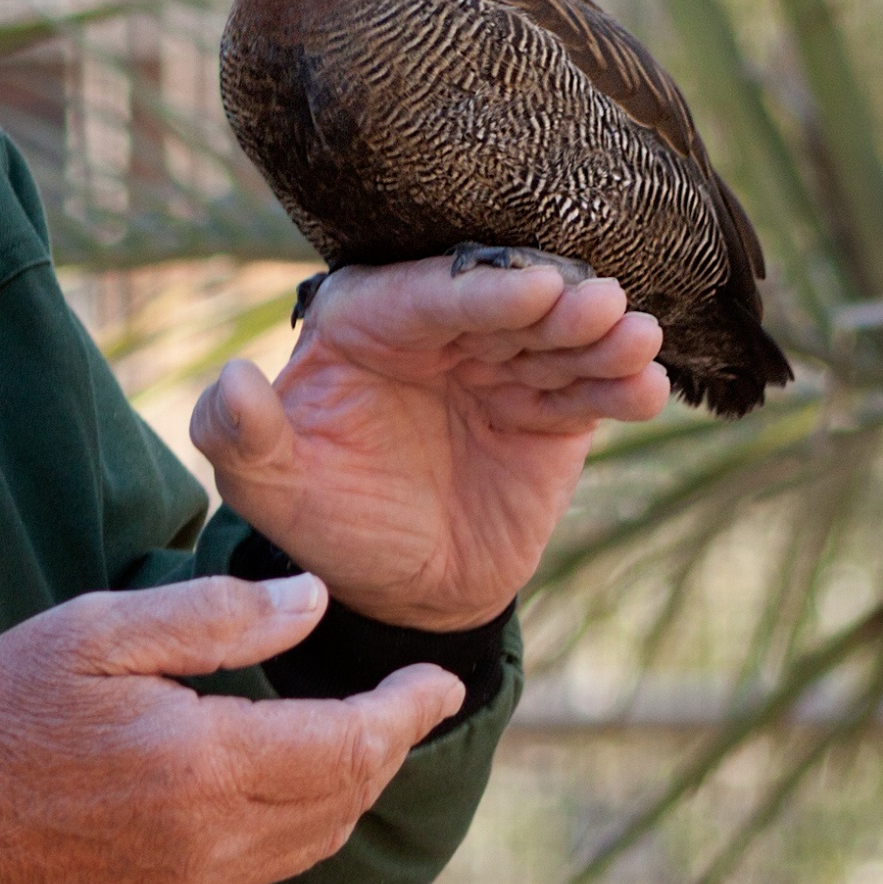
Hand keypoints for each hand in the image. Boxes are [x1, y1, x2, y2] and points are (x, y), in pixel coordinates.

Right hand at [0, 574, 461, 883]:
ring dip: (347, 783)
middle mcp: (212, 843)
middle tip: (407, 694)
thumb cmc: (6, 708)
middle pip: (346, 796)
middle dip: (386, 743)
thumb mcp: (100, 630)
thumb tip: (314, 604)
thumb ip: (218, 616)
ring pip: (316, 839)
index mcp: (201, 762)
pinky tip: (274, 778)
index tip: (443, 680)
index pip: (351, 745)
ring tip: (357, 729)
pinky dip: (293, 821)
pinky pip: (266, 867)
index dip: (408, 711)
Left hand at [190, 253, 667, 632]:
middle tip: (604, 305)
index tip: (533, 291)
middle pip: (507, 307)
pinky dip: (620, 389)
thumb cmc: (323, 522)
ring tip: (638, 339)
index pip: (431, 296)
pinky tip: (647, 389)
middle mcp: (443, 333)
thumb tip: (234, 376)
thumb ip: (238, 434)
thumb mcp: (268, 486)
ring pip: (556, 342)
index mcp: (370, 323)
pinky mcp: (549, 414)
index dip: (485, 293)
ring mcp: (502, 369)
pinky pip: (586, 394)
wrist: (397, 592)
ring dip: (601, 339)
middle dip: (558, 306)